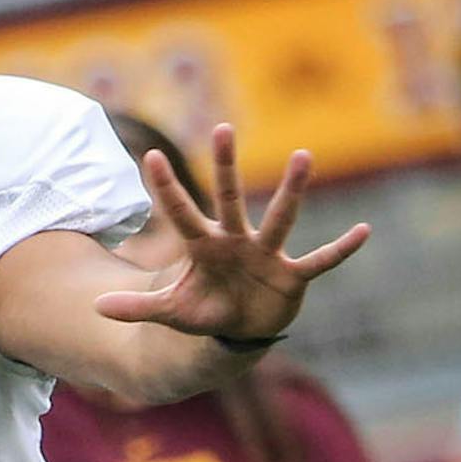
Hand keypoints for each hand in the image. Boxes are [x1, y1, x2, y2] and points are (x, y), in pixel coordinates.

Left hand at [94, 125, 370, 346]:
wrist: (239, 332)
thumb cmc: (206, 312)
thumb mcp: (171, 312)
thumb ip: (137, 308)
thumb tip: (95, 309)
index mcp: (205, 247)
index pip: (181, 213)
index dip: (166, 189)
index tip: (149, 157)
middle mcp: (236, 241)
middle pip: (228, 199)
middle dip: (225, 167)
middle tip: (221, 128)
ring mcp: (265, 255)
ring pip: (280, 218)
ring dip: (291, 191)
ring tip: (303, 156)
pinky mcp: (291, 277)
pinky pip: (320, 262)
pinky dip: (341, 250)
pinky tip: (364, 231)